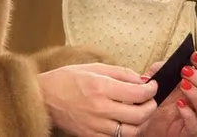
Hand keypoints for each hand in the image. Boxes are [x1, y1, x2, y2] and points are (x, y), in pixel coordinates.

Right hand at [38, 63, 157, 136]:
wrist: (44, 97)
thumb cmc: (67, 79)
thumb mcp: (94, 67)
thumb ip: (120, 73)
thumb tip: (140, 80)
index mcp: (102, 87)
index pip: (138, 92)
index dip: (151, 89)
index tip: (152, 86)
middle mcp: (100, 108)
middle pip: (139, 114)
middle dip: (151, 106)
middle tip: (151, 100)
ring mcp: (96, 125)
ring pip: (131, 131)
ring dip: (142, 123)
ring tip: (141, 113)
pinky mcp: (90, 136)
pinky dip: (126, 132)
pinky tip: (126, 122)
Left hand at [138, 51, 196, 135]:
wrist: (144, 122)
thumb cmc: (155, 101)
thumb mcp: (155, 81)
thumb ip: (160, 70)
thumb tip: (166, 64)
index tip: (194, 56)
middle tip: (185, 72)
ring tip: (183, 85)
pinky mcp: (188, 133)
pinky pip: (196, 127)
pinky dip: (189, 115)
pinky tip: (179, 105)